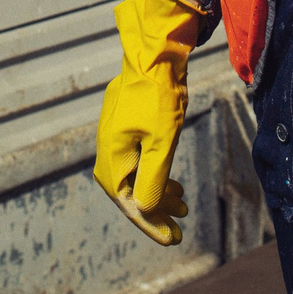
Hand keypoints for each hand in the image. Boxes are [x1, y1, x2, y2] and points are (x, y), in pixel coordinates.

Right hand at [92, 0, 208, 244]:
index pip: (129, 202)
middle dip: (154, 213)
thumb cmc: (158, 97)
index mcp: (112, 156)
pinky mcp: (128, 128)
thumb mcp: (161, 142)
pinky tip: (174, 183)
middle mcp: (109, 150)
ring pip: (136, 177)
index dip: (150, 224)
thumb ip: (153, 179)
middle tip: (178, 230)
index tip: (172, 239)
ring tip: (183, 205)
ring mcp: (117, 138)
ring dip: (158, 194)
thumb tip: (145, 210)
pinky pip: (139, 161)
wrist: (154, 54)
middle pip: (129, 193)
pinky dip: (156, 174)